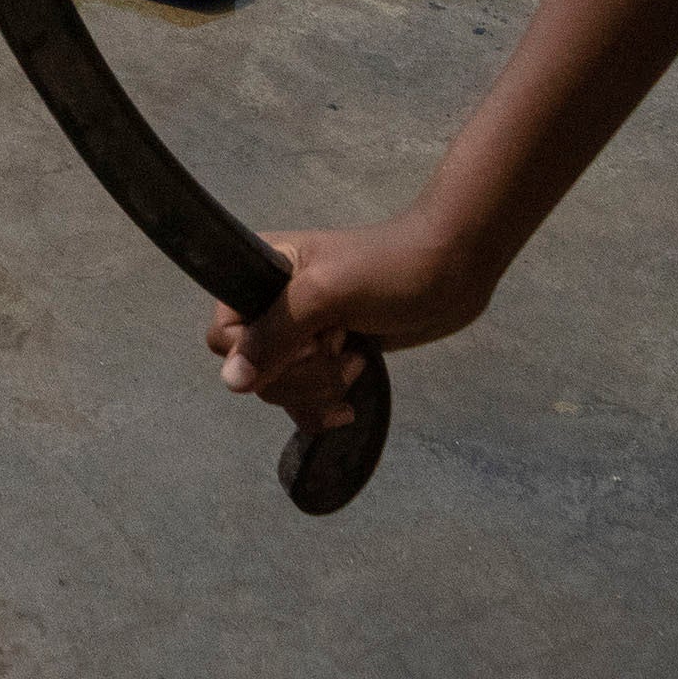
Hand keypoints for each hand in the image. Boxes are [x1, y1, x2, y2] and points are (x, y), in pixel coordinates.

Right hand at [210, 213, 491, 431]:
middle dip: (303, 374)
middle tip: (343, 346)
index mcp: (259, 273)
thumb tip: (231, 383)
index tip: (312, 340)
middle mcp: (271, 305)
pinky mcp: (329, 357)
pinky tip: (348, 408)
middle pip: (255, 372)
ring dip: (320, 389)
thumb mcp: (326, 295)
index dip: (264, 352)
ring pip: (280, 390)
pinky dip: (323, 409)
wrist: (452, 270)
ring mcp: (302, 334)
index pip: (225, 337)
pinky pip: (304, 400)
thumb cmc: (388, 269)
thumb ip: (275, 336)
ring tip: (357, 360)